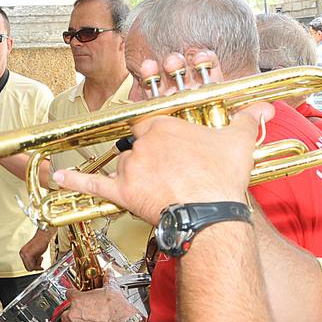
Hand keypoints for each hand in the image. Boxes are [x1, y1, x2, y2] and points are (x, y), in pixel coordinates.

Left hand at [19, 229, 50, 270]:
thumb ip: (33, 260)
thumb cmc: (41, 242)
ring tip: (40, 257)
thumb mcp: (35, 253)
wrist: (43, 236)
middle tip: (40, 260)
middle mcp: (22, 254)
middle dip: (36, 266)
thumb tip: (34, 267)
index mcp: (22, 253)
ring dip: (38, 264)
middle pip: (28, 268)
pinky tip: (41, 257)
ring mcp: (24, 254)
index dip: (34, 266)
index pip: (26, 266)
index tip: (39, 265)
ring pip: (31, 268)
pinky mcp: (28, 255)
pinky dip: (38, 264)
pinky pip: (33, 266)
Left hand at [52, 50, 271, 223]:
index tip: (172, 151)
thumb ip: (247, 121)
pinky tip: (57, 177)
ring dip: (135, 176)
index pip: (154, 125)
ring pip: (124, 167)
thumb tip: (264, 109)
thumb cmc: (221, 177)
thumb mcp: (238, 142)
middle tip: (171, 175)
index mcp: (165, 126)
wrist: (210, 212)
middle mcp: (143, 143)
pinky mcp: (122, 191)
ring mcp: (131, 167)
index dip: (163, 140)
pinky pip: (93, 185)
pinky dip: (74, 182)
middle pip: (139, 147)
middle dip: (151, 160)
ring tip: (157, 190)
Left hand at [62, 285, 136, 321]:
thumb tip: (109, 274)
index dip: (71, 294)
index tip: (72, 295)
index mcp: (78, 300)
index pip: (68, 294)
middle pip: (64, 315)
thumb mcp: (112, 288)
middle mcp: (75, 314)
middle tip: (75, 315)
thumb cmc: (117, 307)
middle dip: (69, 315)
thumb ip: (107, 280)